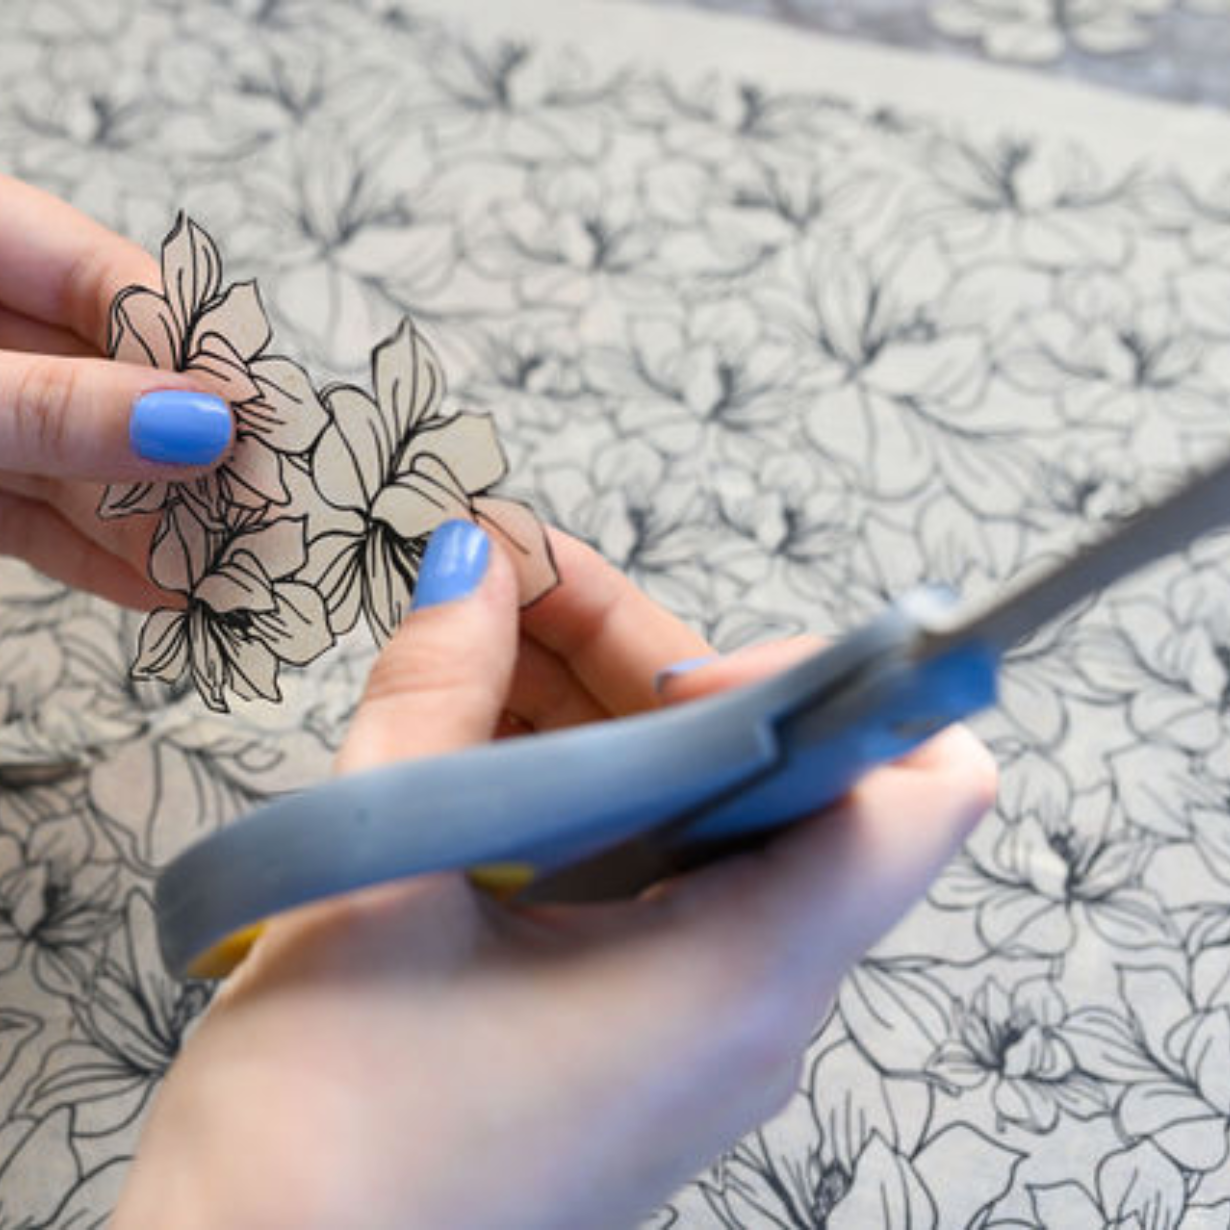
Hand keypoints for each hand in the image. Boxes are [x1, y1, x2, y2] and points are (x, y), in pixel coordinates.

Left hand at [0, 175, 232, 606]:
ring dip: (157, 527)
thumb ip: (49, 405)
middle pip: (113, 382)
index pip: (111, 281)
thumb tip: (201, 424)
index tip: (264, 424)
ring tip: (234, 577)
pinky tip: (165, 592)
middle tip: (270, 520)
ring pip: (83, 463)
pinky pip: (36, 522)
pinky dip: (96, 559)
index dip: (195, 351)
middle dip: (191, 457)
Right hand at [113, 524, 995, 1229]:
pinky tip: (478, 743)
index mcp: (744, 972)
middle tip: (519, 590)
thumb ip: (437, 700)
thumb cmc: (326, 1142)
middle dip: (651, 662)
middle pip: (775, 775)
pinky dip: (581, 792)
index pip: (919, 790)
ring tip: (477, 651)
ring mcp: (692, 1021)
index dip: (833, 686)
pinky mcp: (631, 1033)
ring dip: (603, 718)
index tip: (676, 663)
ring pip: (701, 819)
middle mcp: (751, 1000)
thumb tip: (474, 568)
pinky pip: (647, 877)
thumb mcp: (376, 882)